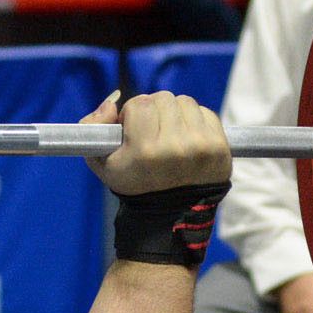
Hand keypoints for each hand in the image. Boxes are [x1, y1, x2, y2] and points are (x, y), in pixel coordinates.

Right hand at [83, 90, 230, 195]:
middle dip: (155, 111)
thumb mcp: (101, 162)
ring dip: (175, 113)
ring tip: (170, 135)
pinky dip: (195, 121)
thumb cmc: (134, 183)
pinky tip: (187, 139)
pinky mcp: (220, 147)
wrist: (172, 214)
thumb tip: (111, 102)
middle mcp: (175, 147)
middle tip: (152, 131)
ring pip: (185, 102)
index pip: (140, 103)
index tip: (133, 129)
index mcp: (145, 151)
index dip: (133, 113)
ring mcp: (201, 146)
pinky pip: (206, 112)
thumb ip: (92, 126)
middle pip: (163, 98)